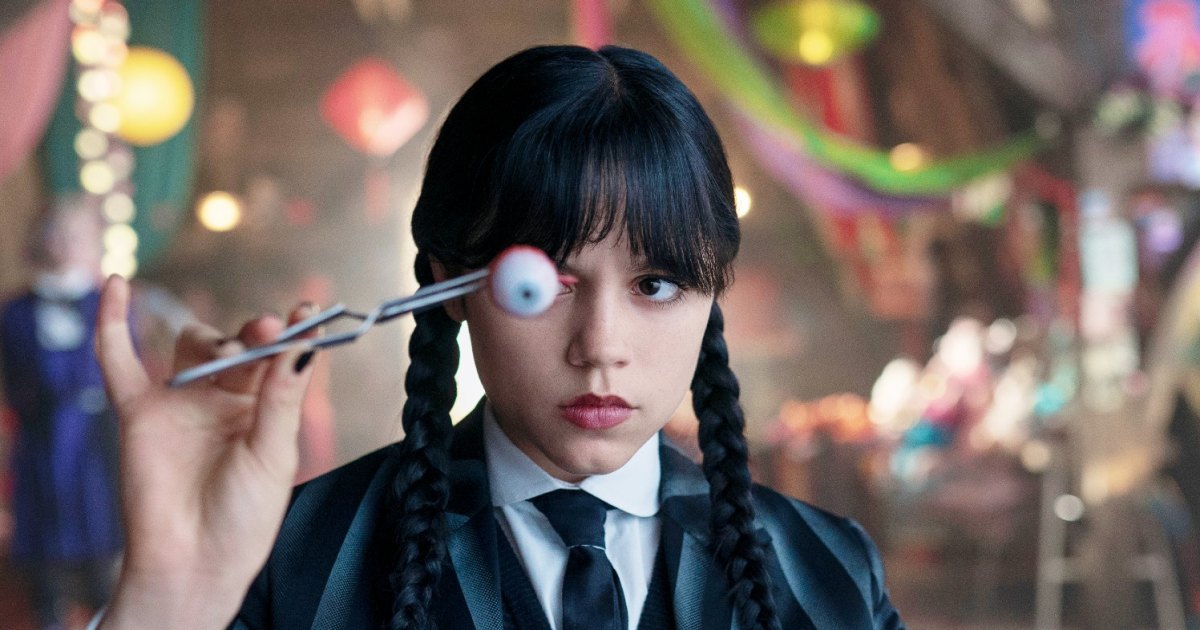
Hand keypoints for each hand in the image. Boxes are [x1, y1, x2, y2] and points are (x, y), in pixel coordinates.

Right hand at [96, 276, 317, 628]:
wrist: (194, 563)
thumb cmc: (244, 517)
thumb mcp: (275, 454)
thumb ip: (283, 397)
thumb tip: (307, 343)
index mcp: (266, 407)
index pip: (280, 355)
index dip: (294, 331)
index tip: (308, 310)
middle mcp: (225, 399)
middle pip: (238, 342)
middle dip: (254, 333)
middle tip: (267, 329)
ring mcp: (182, 402)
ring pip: (193, 343)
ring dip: (211, 338)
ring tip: (229, 355)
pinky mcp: (139, 412)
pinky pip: (119, 361)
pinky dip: (113, 323)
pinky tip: (116, 286)